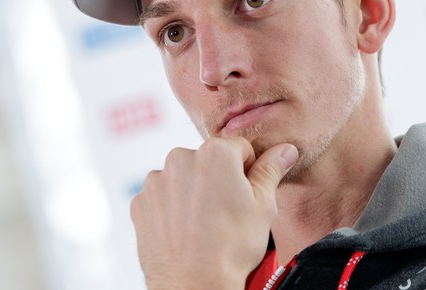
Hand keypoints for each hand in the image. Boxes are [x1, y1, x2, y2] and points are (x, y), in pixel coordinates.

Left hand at [130, 137, 298, 289]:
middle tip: (225, 213)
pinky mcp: (141, 201)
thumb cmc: (231, 248)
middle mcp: (180, 158)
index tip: (245, 195)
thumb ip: (271, 170)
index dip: (248, 172)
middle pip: (208, 161)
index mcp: (215, 153)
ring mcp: (156, 180)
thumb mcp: (263, 206)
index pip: (240, 149)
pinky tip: (184, 230)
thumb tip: (284, 150)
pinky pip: (162, 196)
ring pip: (184, 178)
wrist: (192, 286)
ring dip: (193, 192)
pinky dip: (172, 208)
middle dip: (218, 180)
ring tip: (204, 225)